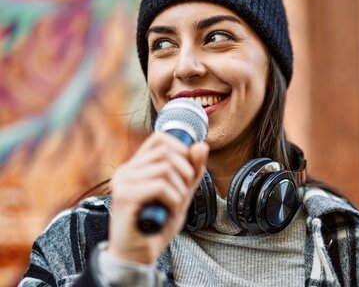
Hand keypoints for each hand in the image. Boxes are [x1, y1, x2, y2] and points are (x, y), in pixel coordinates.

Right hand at [107, 131, 207, 263]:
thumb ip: (191, 172)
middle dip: (185, 171)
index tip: (188, 170)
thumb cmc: (157, 225)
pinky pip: (160, 186)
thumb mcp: (181, 194)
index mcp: (136, 166)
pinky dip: (173, 199)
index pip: (159, 138)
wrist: (138, 256)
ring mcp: (123, 182)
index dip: (181, 148)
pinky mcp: (124, 196)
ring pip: (165, 169)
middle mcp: (126, 170)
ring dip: (180, 190)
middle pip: (166, 151)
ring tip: (175, 206)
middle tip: (183, 193)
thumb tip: (201, 145)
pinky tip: (168, 212)